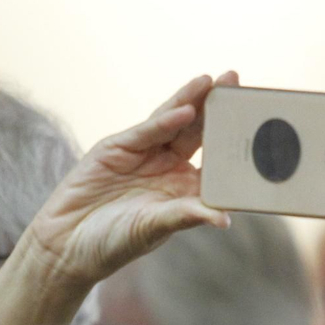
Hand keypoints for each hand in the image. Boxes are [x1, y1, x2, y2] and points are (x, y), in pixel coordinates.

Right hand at [20, 73, 237, 288]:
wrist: (66, 244)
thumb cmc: (114, 243)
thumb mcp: (154, 228)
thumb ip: (186, 216)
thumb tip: (225, 219)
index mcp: (186, 189)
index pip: (217, 159)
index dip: (235, 140)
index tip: (258, 122)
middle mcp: (168, 167)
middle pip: (199, 132)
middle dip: (217, 107)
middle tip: (237, 80)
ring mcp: (144, 155)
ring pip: (173, 122)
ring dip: (192, 101)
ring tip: (213, 81)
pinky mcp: (117, 147)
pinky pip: (146, 131)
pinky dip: (164, 120)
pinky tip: (184, 110)